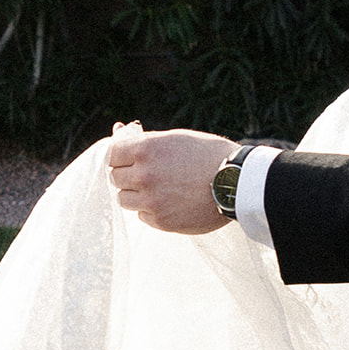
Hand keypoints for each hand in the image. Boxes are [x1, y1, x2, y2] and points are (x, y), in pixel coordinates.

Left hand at [107, 125, 237, 233]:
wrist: (237, 183)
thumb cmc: (208, 155)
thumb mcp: (176, 138)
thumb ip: (144, 139)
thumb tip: (117, 129)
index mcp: (147, 150)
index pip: (111, 154)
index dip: (120, 156)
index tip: (130, 159)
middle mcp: (144, 176)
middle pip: (115, 178)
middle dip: (128, 174)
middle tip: (149, 174)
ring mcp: (151, 201)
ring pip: (123, 199)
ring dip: (135, 194)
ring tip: (159, 189)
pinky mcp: (160, 221)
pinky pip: (141, 215)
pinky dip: (150, 210)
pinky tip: (170, 202)